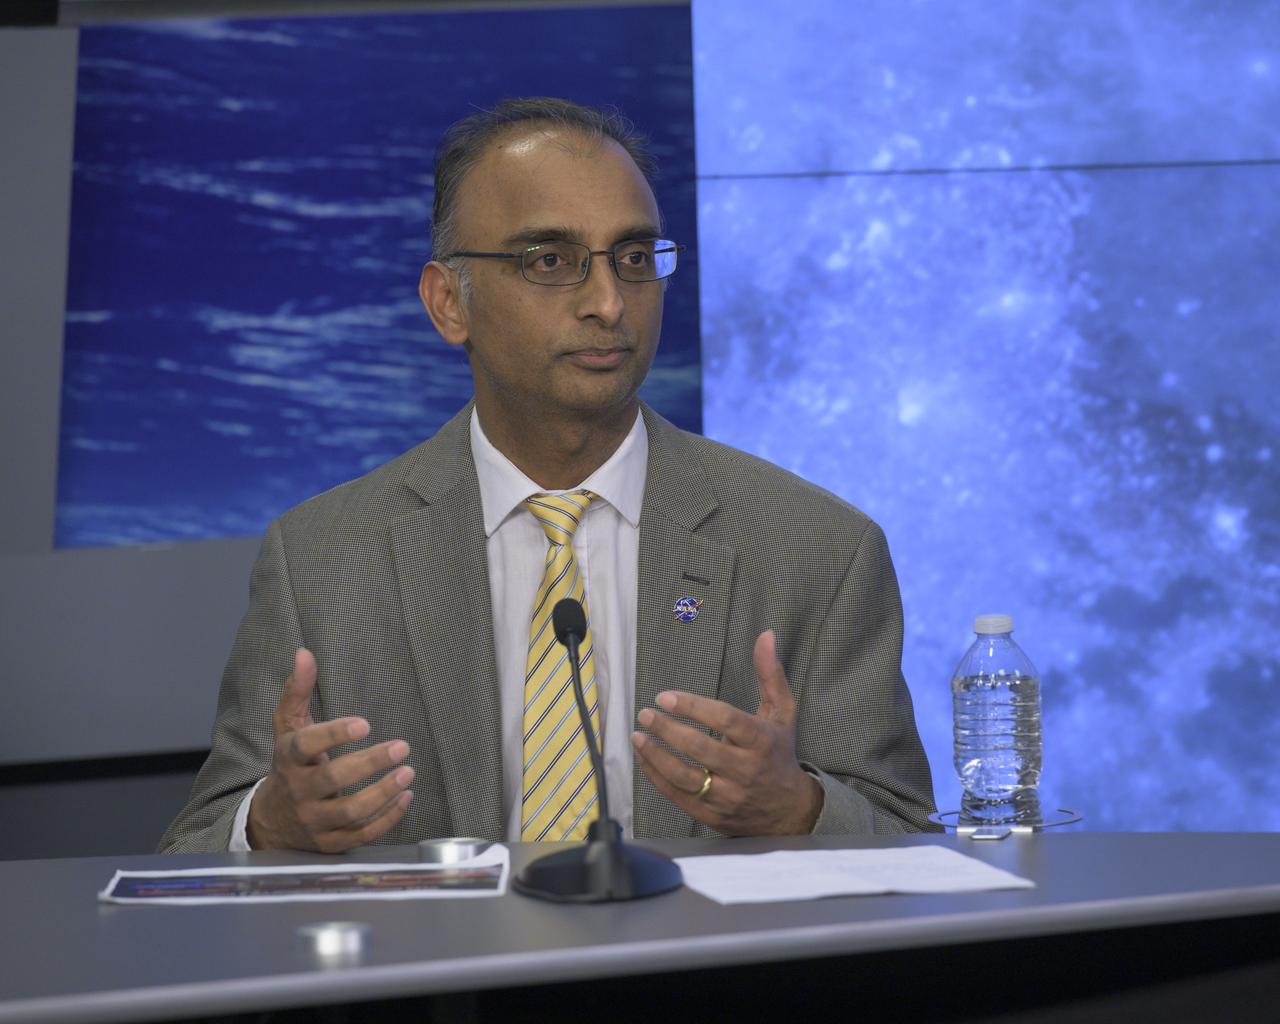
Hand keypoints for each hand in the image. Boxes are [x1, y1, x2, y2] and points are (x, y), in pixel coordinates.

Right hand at [247, 648, 414, 851]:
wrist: (272, 820)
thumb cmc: (289, 764)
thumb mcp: (288, 727)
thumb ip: (298, 690)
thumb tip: (304, 653)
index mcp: (288, 758)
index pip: (306, 745)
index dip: (334, 734)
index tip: (364, 724)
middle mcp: (299, 791)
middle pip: (334, 779)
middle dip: (370, 763)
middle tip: (402, 747)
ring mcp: (314, 821)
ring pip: (351, 811)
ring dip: (384, 792)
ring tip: (408, 773)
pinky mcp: (330, 843)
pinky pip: (362, 834)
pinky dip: (387, 818)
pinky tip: (406, 797)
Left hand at [631, 630, 822, 835]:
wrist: (789, 812)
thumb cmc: (779, 754)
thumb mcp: (782, 713)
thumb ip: (770, 674)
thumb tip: (765, 635)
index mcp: (761, 741)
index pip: (724, 721)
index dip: (693, 707)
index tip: (665, 696)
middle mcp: (744, 770)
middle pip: (699, 748)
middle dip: (667, 729)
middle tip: (646, 714)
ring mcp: (727, 796)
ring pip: (684, 776)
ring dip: (656, 755)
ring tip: (638, 736)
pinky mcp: (712, 815)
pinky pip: (677, 796)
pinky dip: (656, 776)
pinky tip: (644, 758)